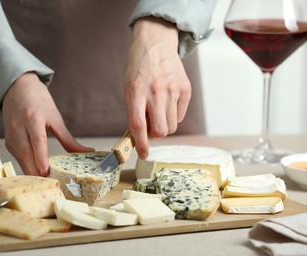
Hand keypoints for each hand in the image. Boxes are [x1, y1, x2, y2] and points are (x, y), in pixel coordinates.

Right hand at [2, 72, 93, 175]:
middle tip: (53, 185)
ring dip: (33, 173)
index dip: (41, 157)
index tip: (47, 171)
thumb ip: (68, 139)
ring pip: (21, 161)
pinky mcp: (8, 144)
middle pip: (27, 155)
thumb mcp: (55, 117)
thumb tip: (87, 152)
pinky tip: (39, 176)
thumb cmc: (37, 101)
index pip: (37, 140)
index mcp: (32, 118)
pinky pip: (19, 160)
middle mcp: (18, 128)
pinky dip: (28, 169)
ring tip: (48, 184)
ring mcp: (10, 137)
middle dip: (38, 172)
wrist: (15, 89)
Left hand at [124, 17, 190, 159]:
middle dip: (154, 135)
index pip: (139, 125)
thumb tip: (137, 137)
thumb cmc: (138, 67)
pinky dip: (172, 116)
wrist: (155, 43)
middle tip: (149, 127)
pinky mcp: (185, 89)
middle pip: (161, 131)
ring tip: (157, 112)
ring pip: (172, 126)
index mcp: (136, 91)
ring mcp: (173, 89)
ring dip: (164, 125)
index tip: (142, 154)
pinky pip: (180, 116)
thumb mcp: (128, 87)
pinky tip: (166, 104)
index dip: (141, 144)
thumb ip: (133, 111)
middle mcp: (156, 91)